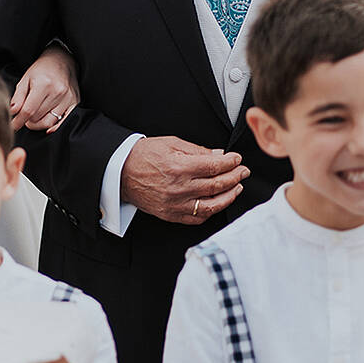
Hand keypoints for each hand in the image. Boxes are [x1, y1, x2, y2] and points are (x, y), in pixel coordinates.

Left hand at [10, 44, 79, 132]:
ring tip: (33, 117)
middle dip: (27, 120)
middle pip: (37, 117)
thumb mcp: (25, 78)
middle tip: (24, 116)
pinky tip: (47, 128)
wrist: (62, 60)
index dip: (18, 121)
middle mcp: (58, 92)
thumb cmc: (42, 69)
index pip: (28, 110)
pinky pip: (63, 122)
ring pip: (48, 122)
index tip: (13, 125)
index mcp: (43, 84)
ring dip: (38, 123)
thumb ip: (18, 96)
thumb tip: (12, 112)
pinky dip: (54, 128)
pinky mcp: (75, 103)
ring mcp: (68, 98)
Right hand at [121, 136, 248, 225]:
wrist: (120, 172)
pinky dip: (211, 212)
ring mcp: (174, 204)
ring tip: (236, 188)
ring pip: (211, 206)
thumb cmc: (144, 155)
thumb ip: (197, 151)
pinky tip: (218, 202)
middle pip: (217, 186)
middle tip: (243, 172)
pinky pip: (197, 218)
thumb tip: (220, 155)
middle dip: (235, 177)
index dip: (231, 163)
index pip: (214, 167)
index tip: (237, 159)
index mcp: (178, 167)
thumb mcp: (171, 143)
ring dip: (229, 197)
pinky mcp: (170, 215)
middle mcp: (178, 188)